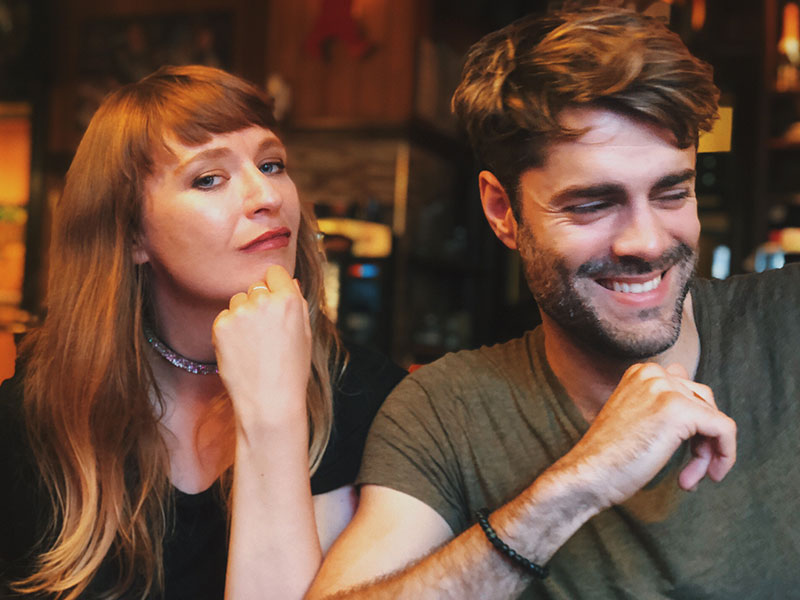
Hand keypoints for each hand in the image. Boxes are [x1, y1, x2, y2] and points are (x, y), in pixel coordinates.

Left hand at [212, 265, 311, 436]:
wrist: (269, 401)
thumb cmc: (291, 370)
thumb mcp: (304, 333)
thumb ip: (296, 303)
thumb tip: (288, 281)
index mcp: (289, 300)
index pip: (275, 272)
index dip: (275, 285)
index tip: (275, 299)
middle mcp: (263, 301)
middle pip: (256, 286)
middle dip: (259, 302)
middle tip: (265, 332)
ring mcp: (240, 312)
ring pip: (238, 300)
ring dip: (243, 315)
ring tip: (253, 344)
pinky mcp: (221, 326)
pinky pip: (224, 317)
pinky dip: (230, 330)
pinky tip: (241, 350)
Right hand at [549, 362, 736, 509]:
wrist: (587, 474)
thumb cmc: (609, 457)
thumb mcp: (636, 419)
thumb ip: (663, 406)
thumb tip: (705, 414)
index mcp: (642, 372)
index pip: (689, 392)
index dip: (694, 428)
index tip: (684, 457)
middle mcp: (654, 373)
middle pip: (705, 403)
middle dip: (704, 440)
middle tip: (691, 472)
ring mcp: (666, 389)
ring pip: (716, 418)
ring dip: (710, 452)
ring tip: (692, 478)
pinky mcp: (680, 409)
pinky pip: (725, 430)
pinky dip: (725, 455)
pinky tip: (708, 476)